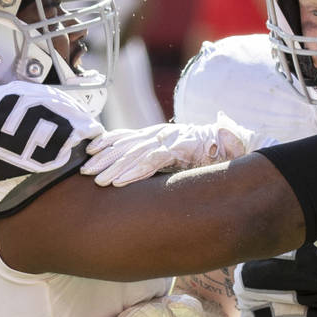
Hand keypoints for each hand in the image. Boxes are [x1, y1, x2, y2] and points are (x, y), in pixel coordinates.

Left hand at [81, 119, 248, 186]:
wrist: (232, 145)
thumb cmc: (203, 154)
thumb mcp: (174, 155)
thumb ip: (155, 159)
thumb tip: (131, 173)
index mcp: (156, 135)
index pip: (125, 136)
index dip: (105, 143)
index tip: (87, 153)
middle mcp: (159, 135)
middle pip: (124, 146)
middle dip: (103, 159)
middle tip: (84, 172)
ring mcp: (169, 141)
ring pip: (134, 153)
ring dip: (114, 167)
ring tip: (98, 180)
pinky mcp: (180, 149)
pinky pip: (152, 161)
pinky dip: (134, 171)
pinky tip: (120, 181)